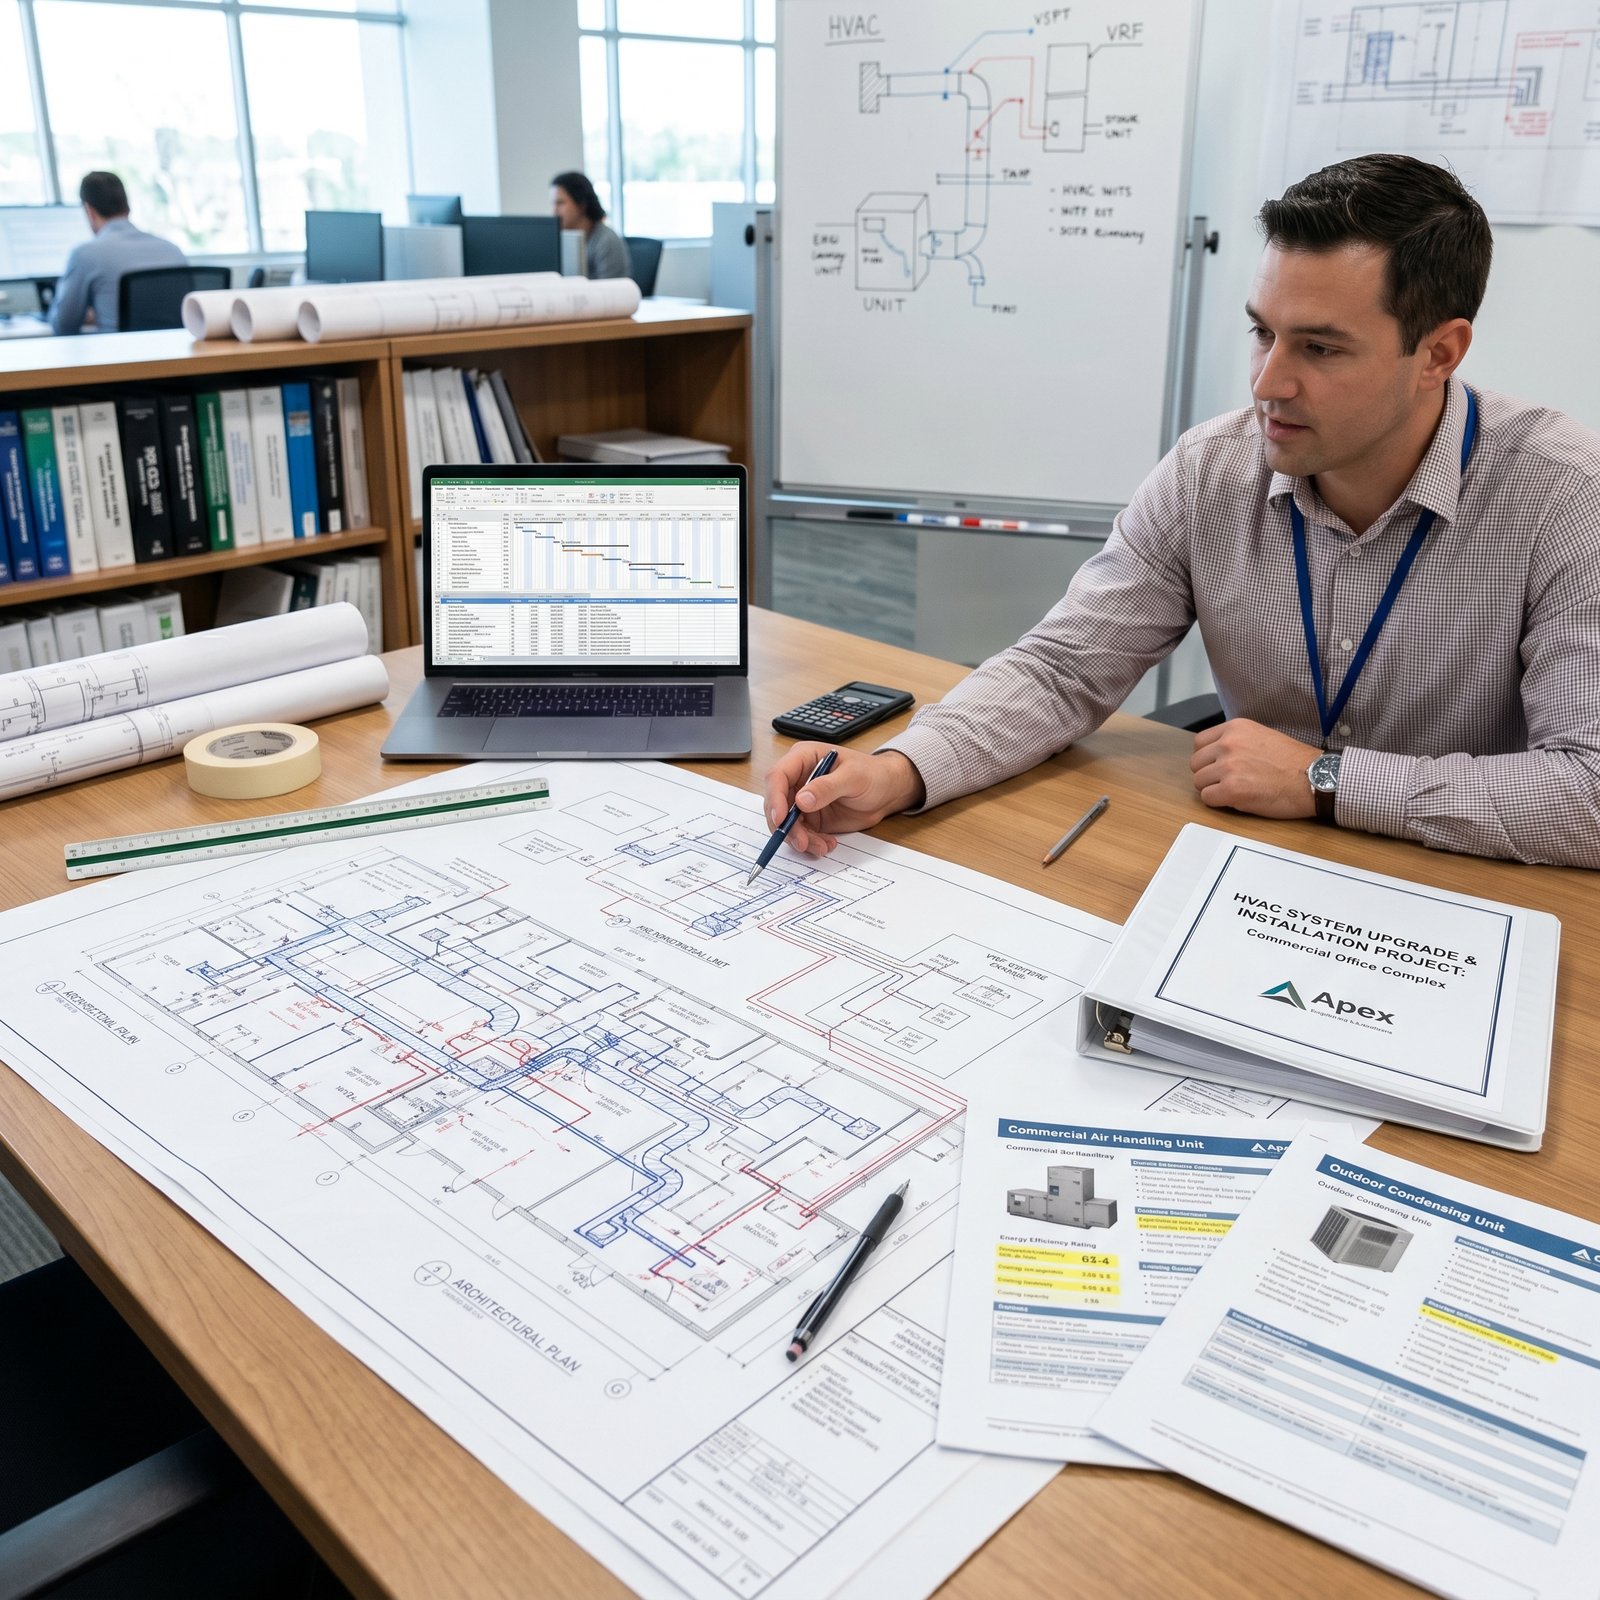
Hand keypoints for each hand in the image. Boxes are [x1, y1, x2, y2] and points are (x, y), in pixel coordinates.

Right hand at [760, 743, 924, 857]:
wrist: (887, 792)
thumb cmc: (873, 774)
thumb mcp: (853, 777)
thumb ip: (827, 787)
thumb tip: (801, 800)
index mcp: (803, 758)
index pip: (778, 776)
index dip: (775, 799)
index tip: (781, 819)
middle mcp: (798, 779)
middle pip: (777, 803)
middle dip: (786, 826)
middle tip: (801, 842)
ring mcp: (802, 800)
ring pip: (787, 823)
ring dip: (800, 839)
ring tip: (821, 846)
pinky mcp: (810, 818)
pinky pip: (801, 834)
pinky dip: (810, 843)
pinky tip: (827, 844)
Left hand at [1190, 719, 1319, 818]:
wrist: (1315, 778)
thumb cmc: (1294, 762)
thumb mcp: (1261, 736)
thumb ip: (1237, 741)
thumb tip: (1216, 754)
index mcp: (1235, 728)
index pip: (1199, 743)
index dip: (1207, 758)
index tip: (1217, 765)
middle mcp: (1228, 744)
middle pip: (1196, 763)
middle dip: (1208, 774)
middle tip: (1227, 781)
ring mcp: (1228, 766)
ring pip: (1199, 782)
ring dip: (1213, 789)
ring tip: (1234, 791)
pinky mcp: (1231, 789)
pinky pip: (1207, 799)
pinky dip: (1218, 803)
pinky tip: (1235, 800)